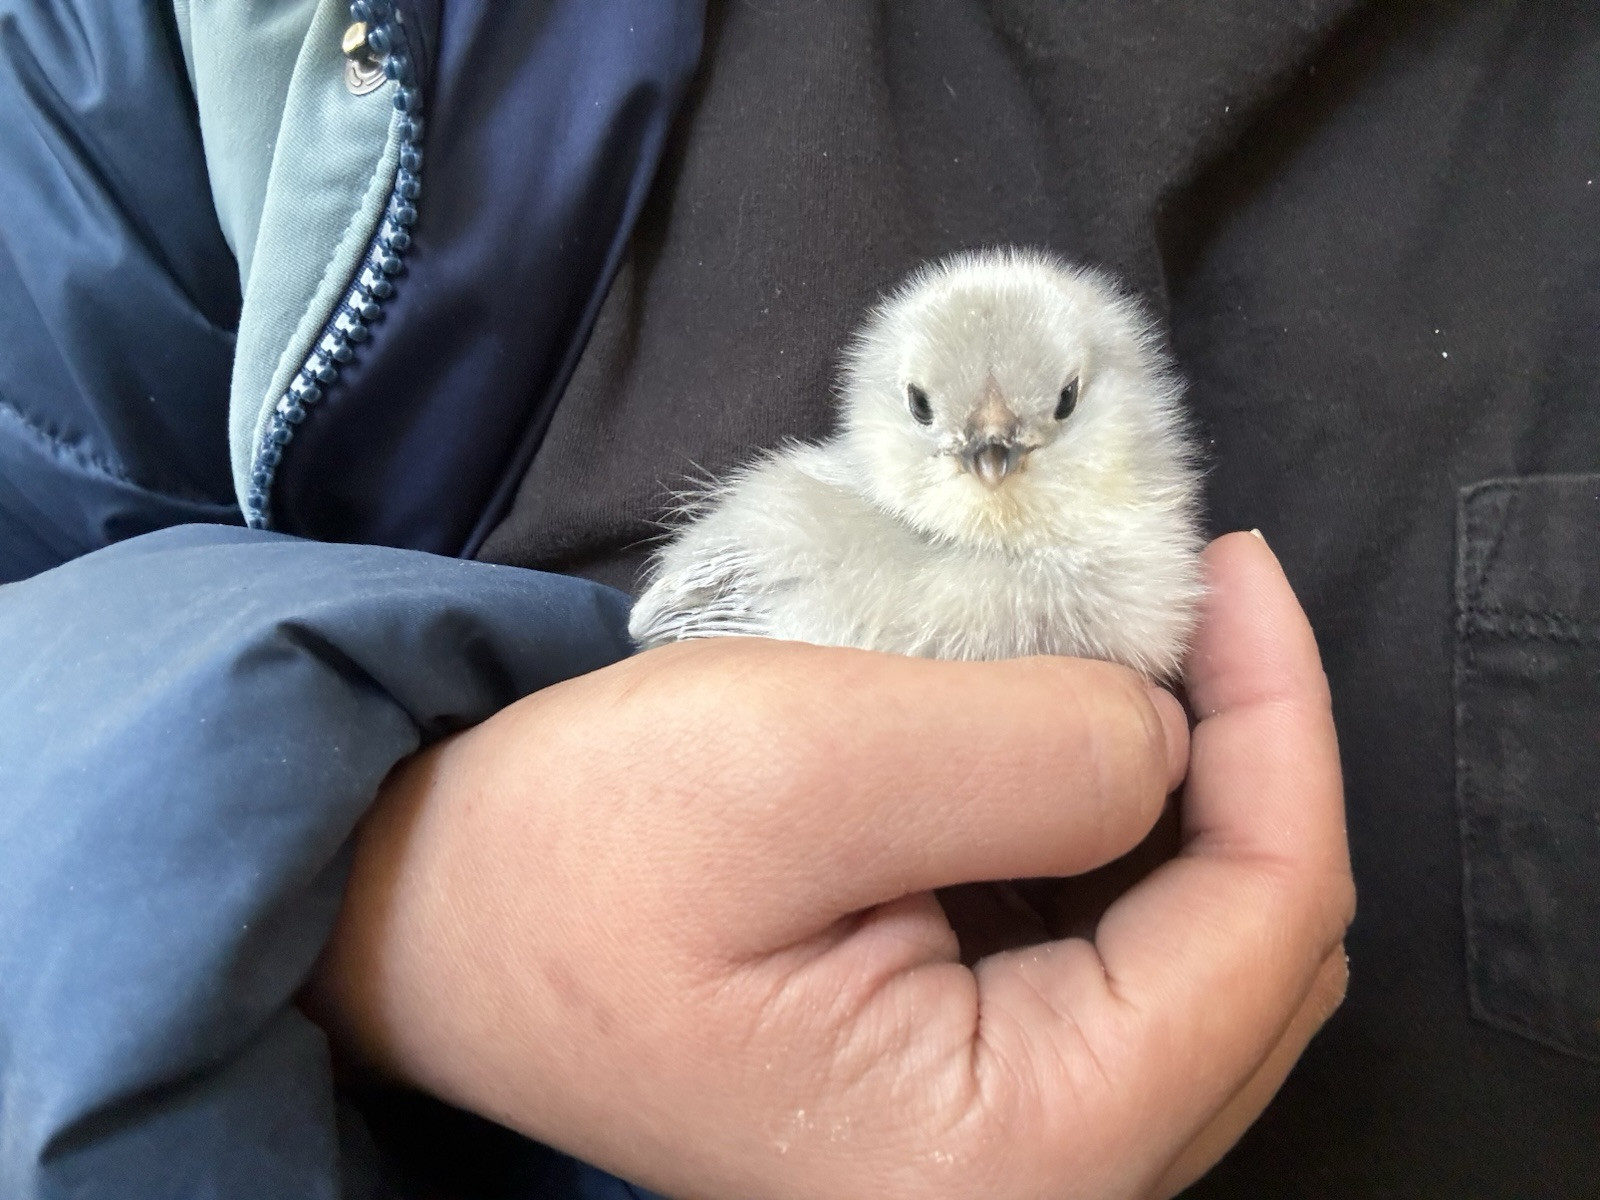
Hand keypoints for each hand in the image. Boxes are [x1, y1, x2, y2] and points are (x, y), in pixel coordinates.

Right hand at [307, 532, 1351, 1198]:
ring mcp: (1002, 1149)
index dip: (1285, 726)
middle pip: (1255, 955)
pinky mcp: (965, 1089)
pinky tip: (1049, 742)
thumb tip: (1167, 728)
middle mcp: (1031, 1188)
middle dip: (1247, 755)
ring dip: (1184, 788)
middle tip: (1186, 603)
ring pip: (1200, 954)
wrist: (434, 923)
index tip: (1237, 568)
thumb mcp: (791, 762)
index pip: (1261, 932)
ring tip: (1117, 655)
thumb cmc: (568, 855)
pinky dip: (1113, 831)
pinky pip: (1114, 960)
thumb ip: (1030, 748)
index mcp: (1008, 1153)